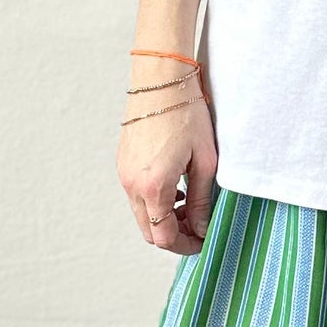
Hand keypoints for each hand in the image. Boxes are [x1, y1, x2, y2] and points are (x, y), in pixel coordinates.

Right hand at [118, 79, 218, 253]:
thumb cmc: (187, 114)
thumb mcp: (204, 161)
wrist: (161, 80)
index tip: (204, 241)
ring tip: (189, 205)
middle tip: (198, 228)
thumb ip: (201, 201)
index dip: (186, 246)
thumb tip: (201, 228)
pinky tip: (175, 187)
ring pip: (142, 214)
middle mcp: (132, 184)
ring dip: (163, 219)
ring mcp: (123, 174)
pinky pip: (136, 195)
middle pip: (149, 231)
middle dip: (174, 236)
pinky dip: (154, 201)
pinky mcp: (122, 163)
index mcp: (153, 187)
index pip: (164, 237)